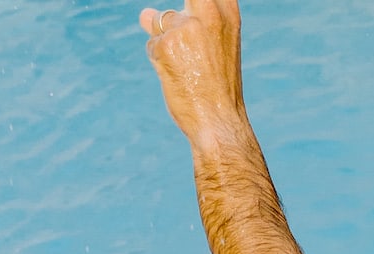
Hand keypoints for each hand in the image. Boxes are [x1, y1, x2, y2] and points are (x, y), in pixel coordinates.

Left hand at [139, 0, 246, 146]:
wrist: (220, 122)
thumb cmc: (220, 88)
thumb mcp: (217, 46)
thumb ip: (188, 24)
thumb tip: (145, 13)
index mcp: (228, 12)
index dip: (192, 2)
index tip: (188, 7)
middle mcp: (208, 13)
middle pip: (172, 8)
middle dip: (169, 19)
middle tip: (178, 44)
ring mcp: (185, 27)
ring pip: (159, 21)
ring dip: (163, 41)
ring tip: (185, 67)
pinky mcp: (165, 44)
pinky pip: (152, 44)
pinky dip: (159, 60)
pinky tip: (176, 78)